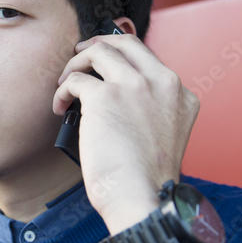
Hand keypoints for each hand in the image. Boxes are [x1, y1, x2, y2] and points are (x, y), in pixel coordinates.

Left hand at [53, 34, 199, 234]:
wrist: (142, 199)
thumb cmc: (146, 180)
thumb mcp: (165, 134)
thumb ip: (153, 109)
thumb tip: (117, 99)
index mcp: (181, 95)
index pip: (148, 59)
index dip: (121, 58)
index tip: (104, 66)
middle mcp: (163, 83)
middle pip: (126, 43)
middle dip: (98, 44)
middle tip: (80, 54)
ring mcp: (135, 86)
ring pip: (99, 51)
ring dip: (76, 64)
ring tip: (65, 82)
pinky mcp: (105, 96)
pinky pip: (75, 80)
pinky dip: (62, 91)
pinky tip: (60, 107)